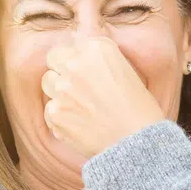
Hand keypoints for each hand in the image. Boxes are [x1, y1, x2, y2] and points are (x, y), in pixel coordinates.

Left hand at [41, 35, 165, 158]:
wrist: (139, 144)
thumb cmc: (141, 111)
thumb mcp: (128, 73)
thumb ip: (102, 61)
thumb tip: (83, 52)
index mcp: (98, 50)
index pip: (76, 45)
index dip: (82, 60)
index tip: (93, 74)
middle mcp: (76, 64)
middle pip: (55, 57)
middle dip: (64, 69)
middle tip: (80, 87)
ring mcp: (63, 89)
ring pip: (48, 82)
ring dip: (60, 91)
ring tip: (80, 106)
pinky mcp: (55, 113)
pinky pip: (50, 108)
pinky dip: (62, 116)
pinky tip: (81, 124)